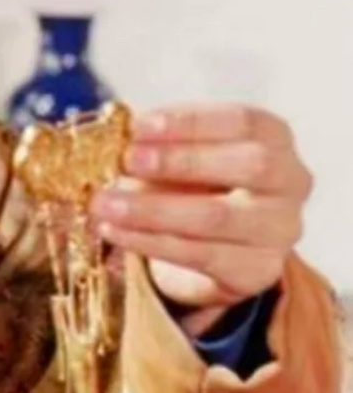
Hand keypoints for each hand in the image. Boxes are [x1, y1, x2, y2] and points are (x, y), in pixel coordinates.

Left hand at [92, 104, 311, 325]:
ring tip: (103, 203)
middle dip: (181, 161)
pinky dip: (149, 242)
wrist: (211, 238)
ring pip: (218, 218)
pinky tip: (113, 231)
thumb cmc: (192, 176)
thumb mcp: (178, 149)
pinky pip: (200, 256)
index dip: (189, 123)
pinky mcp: (257, 271)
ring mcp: (280, 230)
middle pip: (248, 166)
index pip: (242, 121)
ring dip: (151, 210)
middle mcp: (290, 181)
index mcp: (273, 136)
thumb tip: (110, 140)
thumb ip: (154, 141)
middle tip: (126, 161)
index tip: (138, 126)